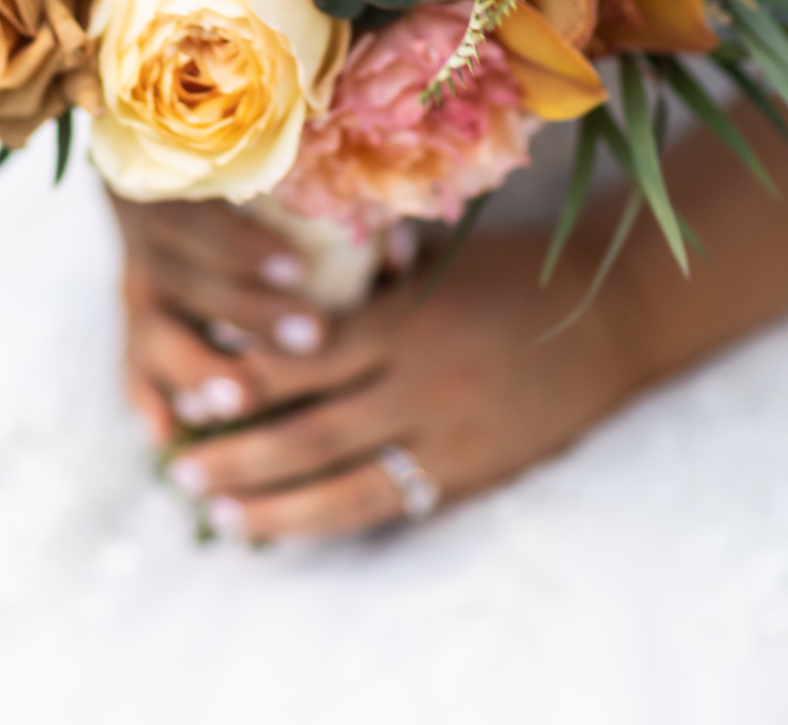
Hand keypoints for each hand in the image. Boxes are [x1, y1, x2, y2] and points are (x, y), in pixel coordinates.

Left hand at [114, 195, 639, 541]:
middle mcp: (423, 381)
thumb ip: (361, 279)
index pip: (308, 357)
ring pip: (347, 484)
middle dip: (240, 454)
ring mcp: (450, 435)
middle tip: (179, 467)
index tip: (191, 394)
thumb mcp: (433, 258)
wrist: (609, 317)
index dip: (247, 381)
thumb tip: (273, 291)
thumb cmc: (509, 271)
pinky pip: (393, 503)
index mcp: (406, 317)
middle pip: (313, 430)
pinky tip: (292, 528)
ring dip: (276, 505)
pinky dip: (335, 519)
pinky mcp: (473, 472)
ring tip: (221, 513)